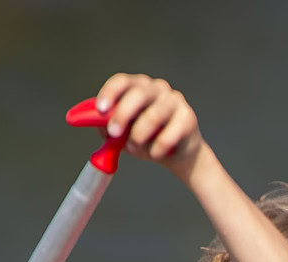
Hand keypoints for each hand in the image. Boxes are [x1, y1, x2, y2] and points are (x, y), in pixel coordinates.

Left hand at [92, 73, 206, 178]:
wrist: (176, 155)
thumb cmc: (148, 139)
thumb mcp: (123, 134)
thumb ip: (108, 126)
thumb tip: (99, 124)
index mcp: (138, 86)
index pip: (122, 81)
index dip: (110, 93)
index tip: (101, 109)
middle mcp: (157, 88)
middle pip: (138, 94)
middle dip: (122, 115)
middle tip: (114, 133)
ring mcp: (174, 101)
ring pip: (153, 116)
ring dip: (139, 137)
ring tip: (136, 147)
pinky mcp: (188, 118)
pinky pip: (167, 136)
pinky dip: (156, 149)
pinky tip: (155, 154)